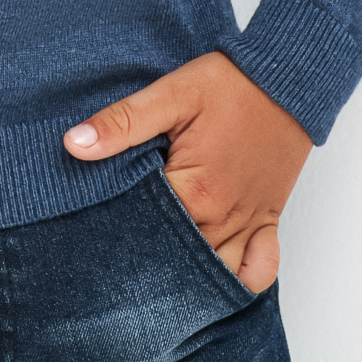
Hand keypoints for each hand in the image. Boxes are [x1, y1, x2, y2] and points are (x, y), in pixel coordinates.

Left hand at [63, 51, 311, 291]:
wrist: (287, 80)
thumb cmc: (229, 84)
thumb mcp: (170, 93)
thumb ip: (122, 122)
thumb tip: (74, 144)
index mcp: (195, 188)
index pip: (144, 230)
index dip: (116, 229)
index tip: (94, 228)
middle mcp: (223, 215)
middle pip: (176, 258)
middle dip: (146, 259)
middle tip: (116, 260)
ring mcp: (248, 222)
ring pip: (214, 272)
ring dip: (187, 278)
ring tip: (154, 278)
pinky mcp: (268, 220)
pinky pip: (259, 270)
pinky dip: (238, 281)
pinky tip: (213, 278)